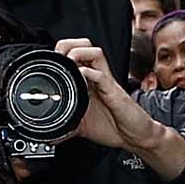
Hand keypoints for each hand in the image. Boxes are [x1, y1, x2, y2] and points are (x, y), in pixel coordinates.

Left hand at [57, 36, 171, 157]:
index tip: (49, 62)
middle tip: (59, 58)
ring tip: (69, 63)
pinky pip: (101, 76)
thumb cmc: (113, 127)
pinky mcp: (114, 93)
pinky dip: (89, 73)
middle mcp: (98, 77)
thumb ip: (66, 127)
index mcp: (89, 82)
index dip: (61, 52)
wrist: (135, 137)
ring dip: (78, 53)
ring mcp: (106, 83)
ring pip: (94, 53)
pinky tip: (81, 77)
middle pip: (85, 45)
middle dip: (68, 46)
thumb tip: (50, 137)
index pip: (75, 55)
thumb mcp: (83, 126)